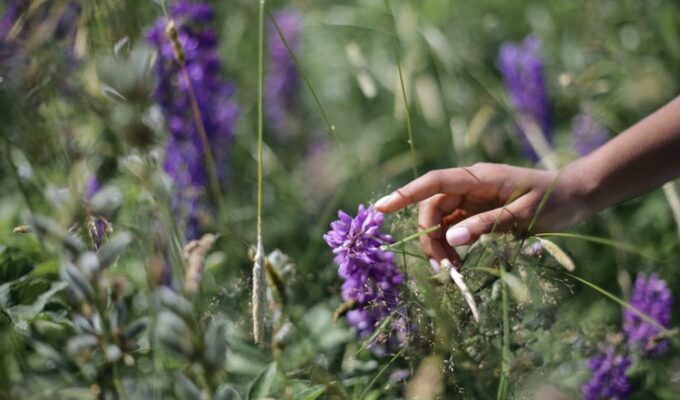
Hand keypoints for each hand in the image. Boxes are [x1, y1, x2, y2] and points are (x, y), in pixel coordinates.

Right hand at [375, 163, 590, 264]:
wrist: (578, 195)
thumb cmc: (556, 200)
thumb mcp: (525, 215)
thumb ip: (488, 225)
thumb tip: (451, 239)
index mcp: (478, 178)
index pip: (434, 183)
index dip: (405, 194)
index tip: (381, 208)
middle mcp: (470, 186)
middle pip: (433, 208)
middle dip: (430, 236)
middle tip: (443, 268)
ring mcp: (473, 200)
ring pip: (441, 221)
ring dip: (440, 245)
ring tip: (453, 271)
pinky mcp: (479, 213)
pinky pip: (455, 229)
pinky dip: (452, 247)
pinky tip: (460, 264)